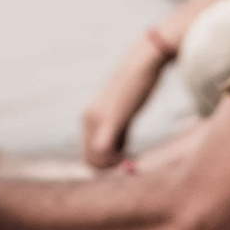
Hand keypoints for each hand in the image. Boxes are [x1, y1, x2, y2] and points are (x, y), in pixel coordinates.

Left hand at [81, 34, 171, 170]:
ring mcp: (97, 119)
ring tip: (129, 148)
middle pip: (90, 161)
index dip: (103, 163)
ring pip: (96, 159)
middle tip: (128, 159)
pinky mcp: (110, 120)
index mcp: (88, 116)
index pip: (87, 154)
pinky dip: (116, 160)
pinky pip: (103, 151)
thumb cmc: (138, 85)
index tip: (122, 157)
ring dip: (114, 163)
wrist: (143, 62)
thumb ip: (119, 130)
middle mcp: (88, 118)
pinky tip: (129, 153)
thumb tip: (121, 152)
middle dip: (108, 167)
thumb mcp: (125, 111)